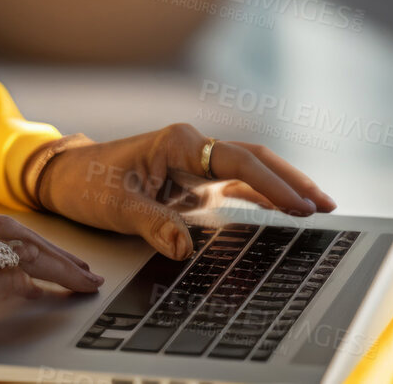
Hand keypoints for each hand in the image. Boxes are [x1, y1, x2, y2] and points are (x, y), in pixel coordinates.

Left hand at [31, 125, 337, 259]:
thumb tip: (184, 248)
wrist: (67, 176)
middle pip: (254, 158)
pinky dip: (263, 195)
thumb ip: (151, 224)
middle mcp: (193, 148)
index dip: (271, 183)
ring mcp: (196, 164)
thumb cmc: (88, 184)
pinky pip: (237, 184)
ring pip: (250, 169)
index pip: (236, 160)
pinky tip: (286, 210)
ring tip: (319, 206)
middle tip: (325, 204)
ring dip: (283, 185)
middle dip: (291, 179)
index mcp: (179, 143)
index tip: (297, 205)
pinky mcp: (195, 181)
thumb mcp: (115, 206)